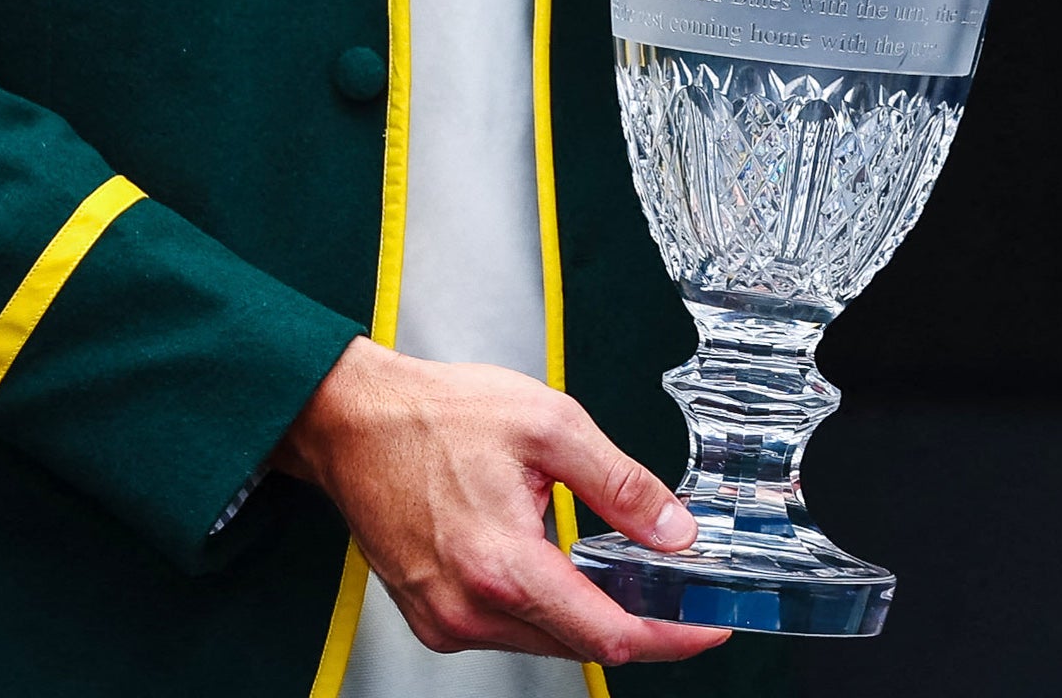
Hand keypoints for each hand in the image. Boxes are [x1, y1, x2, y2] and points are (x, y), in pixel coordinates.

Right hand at [273, 336, 728, 663]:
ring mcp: (445, 620)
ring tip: (620, 572)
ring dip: (589, 615)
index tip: (708, 628)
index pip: (607, 635)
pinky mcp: (432, 617)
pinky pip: (507, 631)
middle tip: (677, 591)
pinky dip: (545, 610)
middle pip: (580, 645)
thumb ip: (622, 485)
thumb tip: (675, 531)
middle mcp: (468, 609)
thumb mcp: (551, 426)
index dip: (669, 637)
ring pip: (545, 641)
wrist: (353, 421)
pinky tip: (559, 570)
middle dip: (638, 623)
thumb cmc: (437, 415)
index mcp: (502, 565)